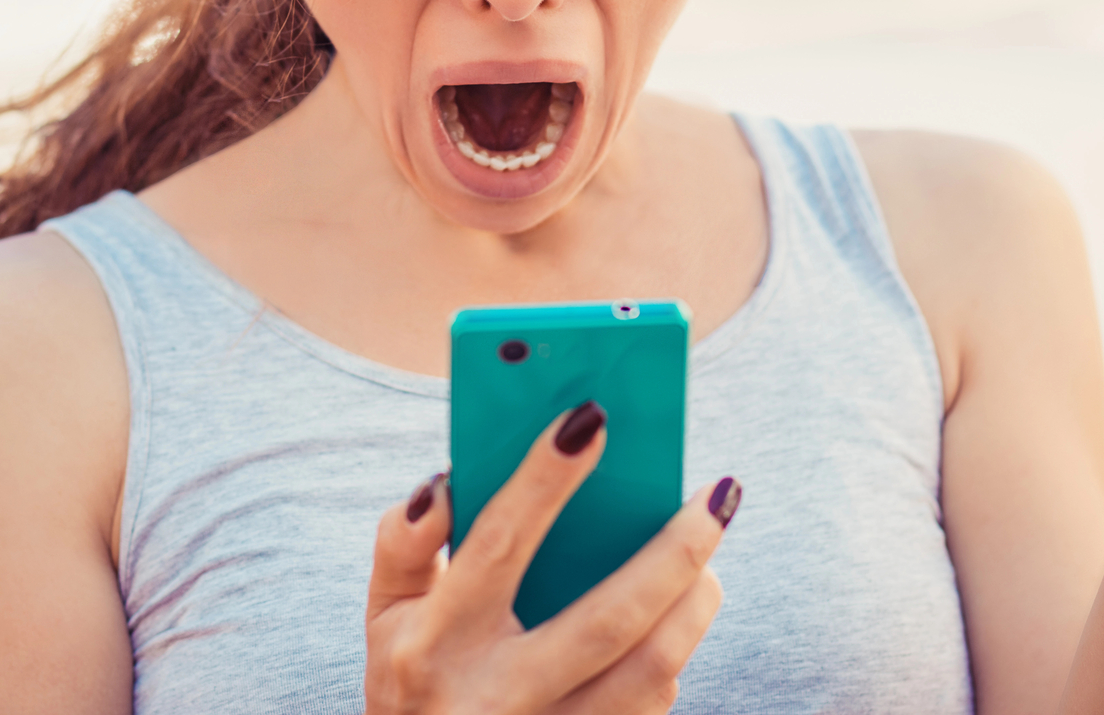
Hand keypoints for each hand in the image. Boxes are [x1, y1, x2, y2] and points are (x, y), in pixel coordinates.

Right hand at [364, 403, 739, 714]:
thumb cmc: (413, 678)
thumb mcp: (386, 613)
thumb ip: (404, 541)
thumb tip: (446, 483)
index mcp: (433, 644)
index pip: (497, 546)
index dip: (543, 481)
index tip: (590, 418)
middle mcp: (493, 697)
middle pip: (605, 620)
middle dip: (672, 552)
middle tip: (717, 496)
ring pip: (650, 672)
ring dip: (694, 605)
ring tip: (710, 554)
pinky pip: (650, 708)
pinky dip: (676, 651)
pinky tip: (681, 612)